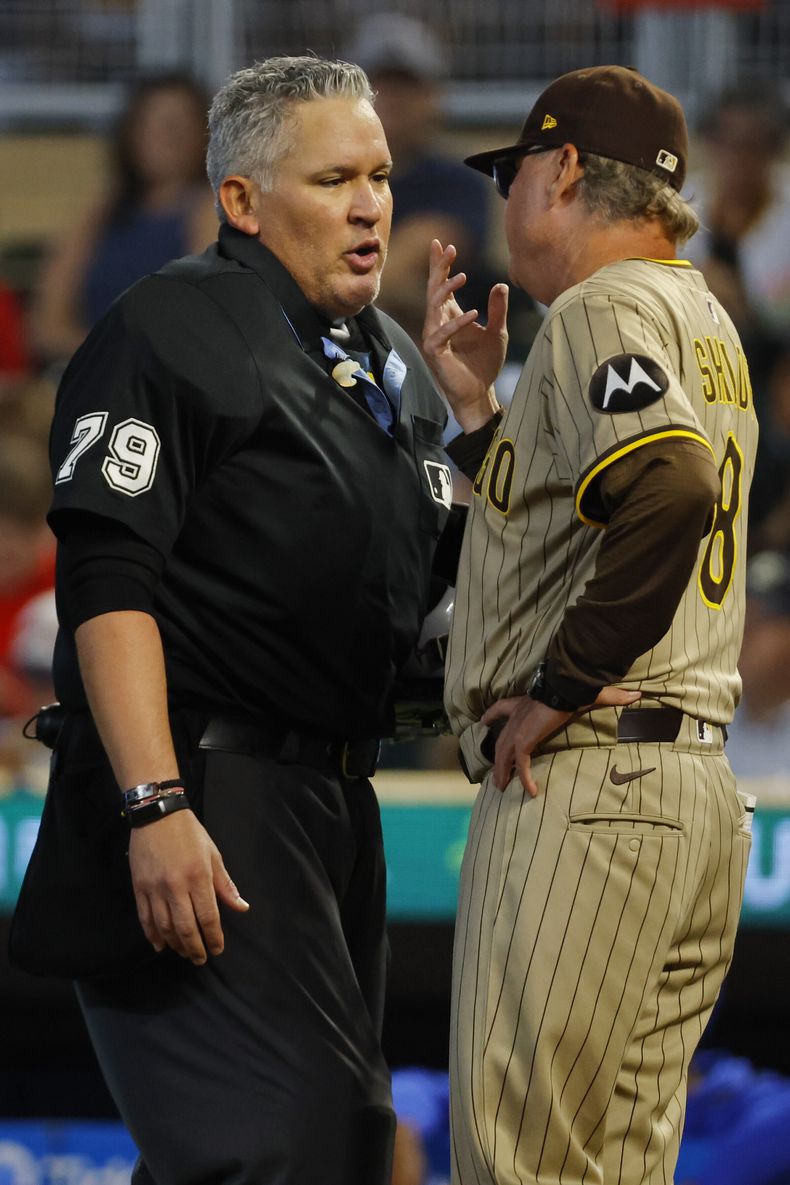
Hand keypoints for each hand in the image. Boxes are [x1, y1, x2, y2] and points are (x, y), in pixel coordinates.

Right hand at [129, 810, 248, 964]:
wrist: (157, 814)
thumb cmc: (190, 833)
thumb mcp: (213, 855)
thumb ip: (225, 885)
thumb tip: (242, 907)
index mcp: (199, 877)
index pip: (208, 917)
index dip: (214, 938)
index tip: (217, 950)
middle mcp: (176, 886)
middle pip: (186, 928)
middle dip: (195, 948)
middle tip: (200, 959)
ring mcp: (155, 888)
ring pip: (164, 927)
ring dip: (175, 944)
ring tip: (184, 952)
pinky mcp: (139, 888)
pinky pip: (145, 918)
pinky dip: (152, 935)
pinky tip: (160, 945)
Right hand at [422, 240, 507, 430]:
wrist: (478, 393)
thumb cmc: (484, 364)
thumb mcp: (497, 332)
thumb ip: (497, 310)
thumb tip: (500, 284)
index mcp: (450, 316)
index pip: (442, 286)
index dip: (440, 265)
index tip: (443, 243)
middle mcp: (438, 324)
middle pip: (434, 289)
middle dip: (438, 268)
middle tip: (446, 247)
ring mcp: (433, 337)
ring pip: (433, 307)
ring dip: (446, 290)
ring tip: (462, 276)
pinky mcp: (435, 352)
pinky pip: (442, 333)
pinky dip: (457, 323)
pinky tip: (474, 313)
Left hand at [482, 685, 640, 795]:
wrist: (565, 687)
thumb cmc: (574, 687)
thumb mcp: (591, 693)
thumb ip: (612, 697)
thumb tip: (636, 695)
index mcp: (524, 703)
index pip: (501, 708)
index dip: (491, 714)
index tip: (482, 721)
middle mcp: (516, 717)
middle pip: (500, 741)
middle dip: (497, 758)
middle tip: (495, 774)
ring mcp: (517, 730)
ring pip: (504, 756)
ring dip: (503, 773)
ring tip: (502, 788)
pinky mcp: (523, 740)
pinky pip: (520, 765)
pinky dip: (524, 778)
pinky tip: (531, 792)